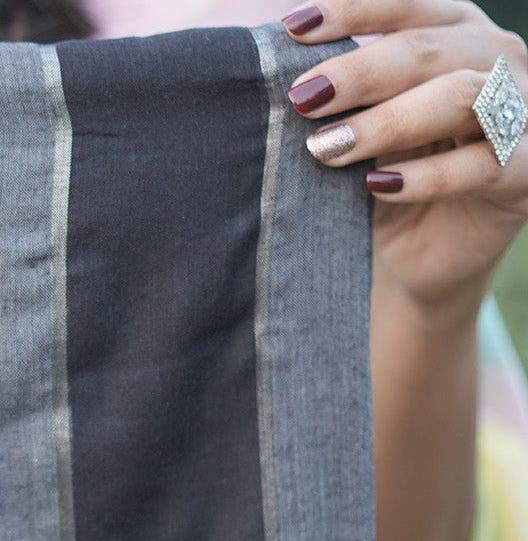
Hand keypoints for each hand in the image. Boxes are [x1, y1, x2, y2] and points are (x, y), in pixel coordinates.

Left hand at [282, 1, 527, 314]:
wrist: (411, 263)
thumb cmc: (382, 184)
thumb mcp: (361, 131)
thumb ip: (344, 97)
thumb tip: (288, 74)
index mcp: (458, 36)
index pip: (409, 8)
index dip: (354, 11)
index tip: (295, 29)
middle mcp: (498, 63)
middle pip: (431, 49)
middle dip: (361, 72)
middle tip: (303, 100)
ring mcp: (520, 113)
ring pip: (462, 96)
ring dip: (389, 120)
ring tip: (330, 147)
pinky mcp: (524, 174)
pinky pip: (482, 164)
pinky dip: (427, 175)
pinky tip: (378, 185)